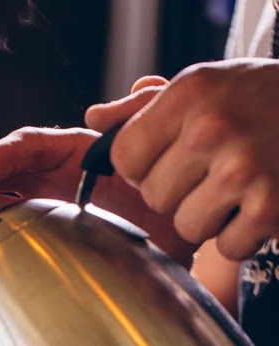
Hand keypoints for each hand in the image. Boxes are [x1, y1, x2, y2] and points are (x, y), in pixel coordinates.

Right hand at [0, 124, 195, 263]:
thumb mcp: (162, 143)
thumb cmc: (175, 189)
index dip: (1, 155)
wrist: (185, 238)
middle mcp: (51, 183)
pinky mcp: (40, 252)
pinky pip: (2, 246)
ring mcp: (42, 218)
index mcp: (73, 154)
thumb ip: (142, 114)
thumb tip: (108, 107)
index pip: (27, 146)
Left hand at [87, 60, 278, 260]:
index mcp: (191, 93)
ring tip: (242, 188)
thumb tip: (95, 120)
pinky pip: (227, 247)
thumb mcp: (212, 86)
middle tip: (216, 174)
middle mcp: (213, 127)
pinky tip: (262, 205)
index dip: (145, 168)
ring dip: (213, 217)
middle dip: (181, 194)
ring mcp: (242, 169)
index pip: (125, 157)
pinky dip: (244, 236)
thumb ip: (148, 108)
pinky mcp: (269, 207)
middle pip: (155, 198)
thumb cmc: (268, 102)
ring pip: (187, 226)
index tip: (174, 161)